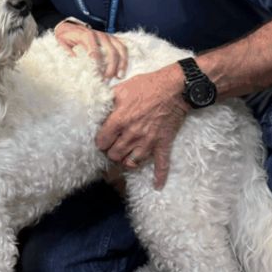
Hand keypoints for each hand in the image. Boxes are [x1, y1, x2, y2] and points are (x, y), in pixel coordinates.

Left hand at [53, 20, 127, 78]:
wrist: (70, 27)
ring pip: (120, 48)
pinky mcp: (112, 39)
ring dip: (121, 63)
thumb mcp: (62, 42)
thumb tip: (75, 62)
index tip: (96, 73)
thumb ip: (68, 52)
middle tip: (107, 79)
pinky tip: (124, 68)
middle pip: (110, 51)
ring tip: (119, 76)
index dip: (96, 61)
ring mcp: (108, 36)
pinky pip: (122, 47)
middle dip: (110, 66)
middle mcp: (100, 34)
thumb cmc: (66, 37)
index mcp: (87, 35)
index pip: (94, 50)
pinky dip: (125, 57)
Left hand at [95, 65, 188, 188]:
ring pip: (131, 163)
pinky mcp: (162, 144)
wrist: (175, 88)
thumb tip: (96, 106)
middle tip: (113, 146)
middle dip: (111, 152)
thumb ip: (108, 100)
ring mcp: (148, 142)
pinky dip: (160, 176)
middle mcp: (132, 134)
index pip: (102, 141)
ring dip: (126, 161)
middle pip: (114, 155)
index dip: (100, 141)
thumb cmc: (148, 86)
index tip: (103, 139)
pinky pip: (161, 164)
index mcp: (120, 120)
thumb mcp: (122, 88)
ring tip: (125, 156)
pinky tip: (157, 185)